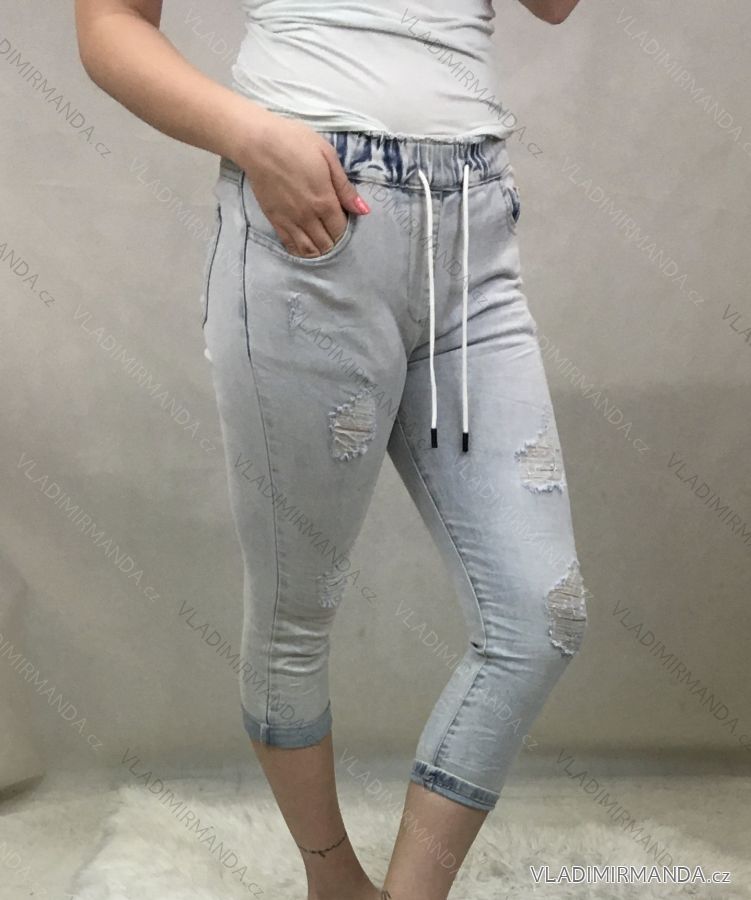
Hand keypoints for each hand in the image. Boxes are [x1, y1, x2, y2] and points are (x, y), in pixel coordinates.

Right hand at [233, 110, 370, 257]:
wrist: (258, 143)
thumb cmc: (295, 143)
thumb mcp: (328, 156)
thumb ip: (344, 187)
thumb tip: (363, 210)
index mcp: (325, 201)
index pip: (340, 229)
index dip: (345, 228)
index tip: (343, 218)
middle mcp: (308, 216)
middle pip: (326, 243)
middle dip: (333, 240)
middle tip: (332, 229)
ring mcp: (290, 221)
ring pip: (309, 250)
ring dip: (319, 249)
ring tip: (321, 239)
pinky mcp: (275, 220)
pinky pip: (289, 245)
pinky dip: (300, 250)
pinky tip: (305, 245)